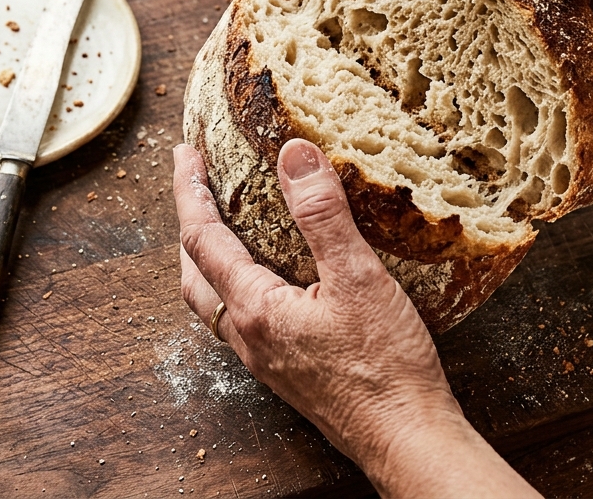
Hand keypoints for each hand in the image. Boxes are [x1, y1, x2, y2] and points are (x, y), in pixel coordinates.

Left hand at [173, 139, 540, 497]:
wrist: (407, 438)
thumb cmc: (386, 368)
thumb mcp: (358, 278)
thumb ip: (323, 215)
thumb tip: (294, 156)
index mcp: (256, 310)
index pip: (201, 240)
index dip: (189, 191)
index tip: (185, 154)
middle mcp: (251, 339)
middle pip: (194, 276)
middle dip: (189, 226)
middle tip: (196, 185)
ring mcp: (268, 360)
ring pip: (216, 303)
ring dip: (209, 261)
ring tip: (224, 226)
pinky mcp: (290, 373)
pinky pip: (245, 322)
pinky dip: (240, 288)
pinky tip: (272, 281)